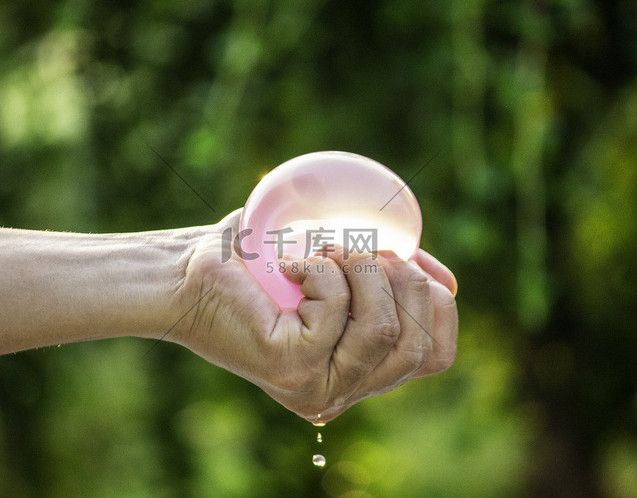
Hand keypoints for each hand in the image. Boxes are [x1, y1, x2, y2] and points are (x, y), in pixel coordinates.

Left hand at [166, 210, 458, 422]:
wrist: (189, 275)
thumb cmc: (260, 264)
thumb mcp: (342, 265)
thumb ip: (390, 277)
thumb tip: (447, 282)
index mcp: (359, 371)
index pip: (435, 356)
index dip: (436, 303)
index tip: (404, 262)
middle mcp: (342, 389)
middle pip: (417, 342)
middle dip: (401, 277)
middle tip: (354, 247)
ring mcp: (317, 386)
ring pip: (383, 329)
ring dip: (362, 269)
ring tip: (323, 250)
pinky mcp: (292, 368)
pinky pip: (337, 311)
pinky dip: (322, 270)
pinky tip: (291, 264)